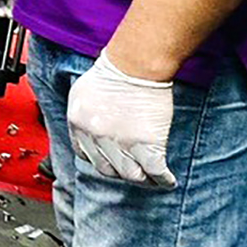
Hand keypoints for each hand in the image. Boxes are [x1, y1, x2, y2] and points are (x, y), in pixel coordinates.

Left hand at [67, 53, 176, 188]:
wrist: (135, 65)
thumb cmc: (113, 71)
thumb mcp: (82, 92)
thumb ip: (83, 114)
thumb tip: (87, 129)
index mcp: (78, 123)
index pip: (85, 155)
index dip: (99, 160)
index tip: (110, 161)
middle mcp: (95, 136)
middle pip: (106, 169)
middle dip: (119, 172)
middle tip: (131, 170)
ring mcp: (119, 142)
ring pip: (130, 174)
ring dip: (141, 179)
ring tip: (150, 180)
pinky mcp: (144, 143)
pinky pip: (153, 170)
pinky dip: (162, 179)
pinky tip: (168, 181)